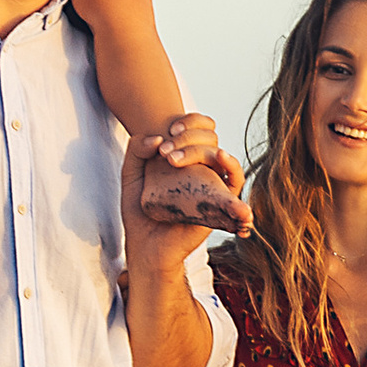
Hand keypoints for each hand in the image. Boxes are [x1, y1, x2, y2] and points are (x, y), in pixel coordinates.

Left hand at [125, 116, 249, 248]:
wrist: (145, 245)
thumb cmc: (139, 210)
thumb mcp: (131, 174)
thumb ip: (136, 150)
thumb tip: (157, 138)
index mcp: (186, 158)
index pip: (199, 127)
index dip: (190, 121)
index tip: (170, 129)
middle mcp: (202, 169)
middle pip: (210, 139)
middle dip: (188, 137)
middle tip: (164, 151)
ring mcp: (212, 185)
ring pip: (221, 157)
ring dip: (202, 151)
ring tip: (175, 161)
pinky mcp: (220, 204)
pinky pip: (235, 184)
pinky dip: (234, 167)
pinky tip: (222, 157)